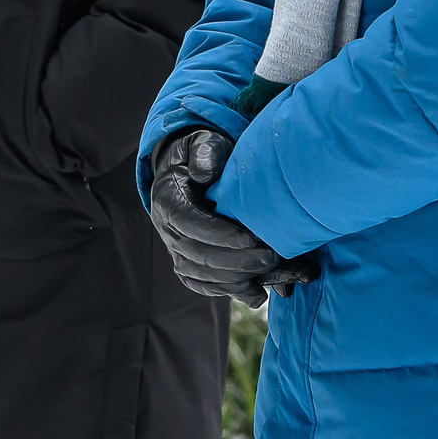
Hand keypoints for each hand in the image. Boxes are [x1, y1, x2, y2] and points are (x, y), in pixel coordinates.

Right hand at [147, 129, 320, 305]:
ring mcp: (175, 248)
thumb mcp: (204, 143)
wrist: (191, 169)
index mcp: (168, 199)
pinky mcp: (187, 262)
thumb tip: (205, 173)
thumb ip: (206, 153)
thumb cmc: (203, 154)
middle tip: (271, 258)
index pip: (189, 222)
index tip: (251, 238)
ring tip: (270, 275)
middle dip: (236, 260)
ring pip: (201, 275)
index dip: (219, 234)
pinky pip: (203, 285)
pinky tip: (256, 294)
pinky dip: (229, 291)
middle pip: (197, 254)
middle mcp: (166, 228)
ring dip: (236, 280)